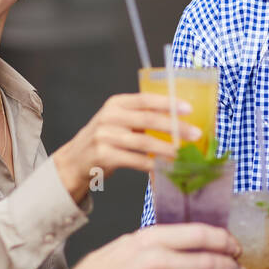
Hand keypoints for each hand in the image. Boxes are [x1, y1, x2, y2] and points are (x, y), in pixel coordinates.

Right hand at [53, 93, 201, 198]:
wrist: (74, 161)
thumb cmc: (105, 140)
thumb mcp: (118, 121)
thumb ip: (141, 118)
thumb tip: (179, 124)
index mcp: (116, 104)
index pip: (146, 100)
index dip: (168, 103)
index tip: (189, 109)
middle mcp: (109, 117)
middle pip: (148, 119)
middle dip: (175, 127)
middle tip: (194, 134)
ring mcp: (105, 136)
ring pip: (144, 142)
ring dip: (167, 149)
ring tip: (183, 154)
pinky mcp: (104, 156)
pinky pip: (135, 160)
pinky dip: (152, 165)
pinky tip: (164, 168)